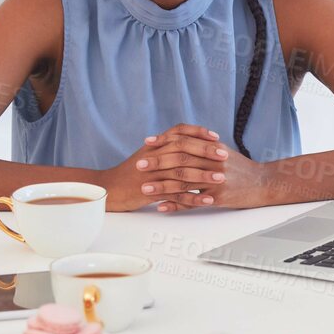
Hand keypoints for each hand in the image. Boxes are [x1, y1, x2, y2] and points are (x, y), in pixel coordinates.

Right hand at [99, 124, 227, 211]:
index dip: (198, 133)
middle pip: (184, 149)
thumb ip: (163, 147)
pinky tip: (207, 200)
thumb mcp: (145, 155)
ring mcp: (152, 174)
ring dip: (204, 175)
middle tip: (225, 156)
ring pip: (182, 172)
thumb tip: (184, 142)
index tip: (215, 137)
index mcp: (154, 146)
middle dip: (206, 152)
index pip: (179, 133)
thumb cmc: (128, 173)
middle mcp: (154, 156)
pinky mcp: (151, 192)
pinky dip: (193, 197)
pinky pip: (176, 194)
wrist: (108, 189)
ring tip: (221, 178)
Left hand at [155, 145, 274, 211]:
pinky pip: (193, 201)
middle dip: (158, 162)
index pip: (184, 140)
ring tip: (145, 188)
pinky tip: (162, 207)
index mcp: (213, 147)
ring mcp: (216, 179)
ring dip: (162, 185)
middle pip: (181, 159)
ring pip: (184, 181)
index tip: (148, 142)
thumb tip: (180, 137)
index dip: (164, 140)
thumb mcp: (223, 151)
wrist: (263, 183)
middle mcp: (214, 161)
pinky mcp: (219, 196)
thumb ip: (203, 144)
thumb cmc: (240, 168)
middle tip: (139, 164)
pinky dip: (176, 204)